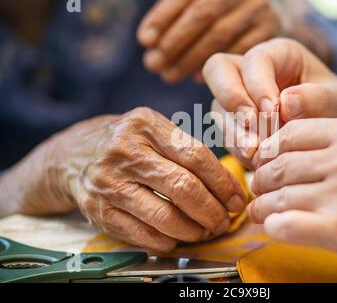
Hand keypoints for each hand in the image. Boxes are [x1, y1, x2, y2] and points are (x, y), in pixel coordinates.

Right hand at [3, 108, 245, 250]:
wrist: (71, 155)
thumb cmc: (126, 142)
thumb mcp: (151, 129)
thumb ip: (185, 149)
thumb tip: (228, 187)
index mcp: (145, 124)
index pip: (195, 155)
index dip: (223, 182)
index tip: (237, 199)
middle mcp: (124, 150)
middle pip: (183, 187)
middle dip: (212, 211)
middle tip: (225, 221)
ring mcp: (107, 181)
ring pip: (163, 215)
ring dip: (193, 230)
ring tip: (206, 230)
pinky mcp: (96, 208)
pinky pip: (141, 233)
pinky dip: (167, 241)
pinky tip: (178, 238)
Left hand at [137, 0, 280, 82]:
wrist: (265, 4)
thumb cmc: (219, 3)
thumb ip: (173, 12)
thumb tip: (148, 42)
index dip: (162, 16)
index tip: (145, 41)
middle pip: (203, 13)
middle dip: (174, 41)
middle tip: (153, 65)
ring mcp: (258, 5)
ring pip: (219, 34)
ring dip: (190, 58)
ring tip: (169, 75)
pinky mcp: (271, 27)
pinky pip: (239, 49)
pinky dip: (216, 65)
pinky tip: (196, 78)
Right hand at [203, 38, 336, 167]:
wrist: (336, 139)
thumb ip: (316, 99)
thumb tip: (285, 103)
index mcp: (279, 54)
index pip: (254, 60)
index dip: (258, 85)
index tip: (273, 112)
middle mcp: (252, 71)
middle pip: (218, 70)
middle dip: (231, 98)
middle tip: (252, 127)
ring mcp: (239, 97)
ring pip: (218, 107)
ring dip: (233, 131)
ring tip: (255, 153)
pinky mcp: (235, 124)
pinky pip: (224, 134)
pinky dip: (238, 148)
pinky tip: (257, 161)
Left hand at [249, 117, 336, 279]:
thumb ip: (329, 146)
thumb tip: (275, 155)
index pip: (288, 135)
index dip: (269, 153)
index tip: (265, 166)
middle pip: (278, 165)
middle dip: (262, 182)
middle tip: (260, 192)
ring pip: (278, 196)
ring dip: (263, 208)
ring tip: (263, 213)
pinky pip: (286, 224)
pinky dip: (274, 228)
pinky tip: (276, 229)